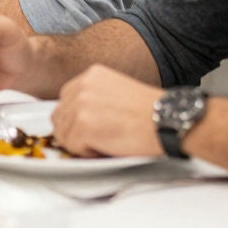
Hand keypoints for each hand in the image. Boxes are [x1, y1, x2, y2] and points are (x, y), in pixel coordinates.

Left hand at [49, 65, 163, 157]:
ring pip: (63, 134)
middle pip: (59, 118)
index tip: (90, 127)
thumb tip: (74, 118)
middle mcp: (82, 86)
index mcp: (91, 75)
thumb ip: (93, 98)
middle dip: (74, 132)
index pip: (65, 100)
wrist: (168, 119)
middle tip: (99, 138)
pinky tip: (109, 145)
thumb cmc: (150, 112)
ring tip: (108, 140)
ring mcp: (80, 105)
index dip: (75, 119)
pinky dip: (88, 152)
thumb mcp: (117, 91)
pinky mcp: (83, 125)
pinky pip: (73, 147)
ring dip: (82, 143)